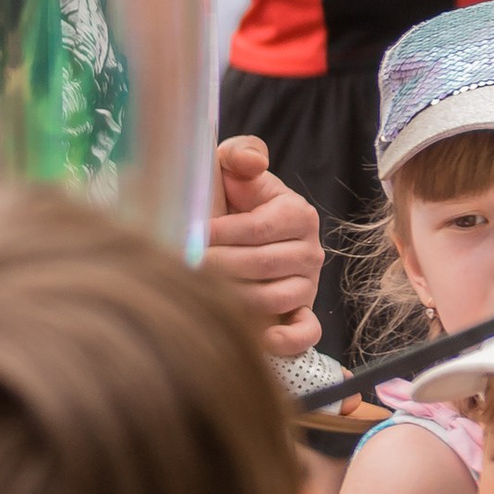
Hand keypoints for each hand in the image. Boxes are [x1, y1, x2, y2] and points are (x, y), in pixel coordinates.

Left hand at [207, 133, 323, 357]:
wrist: (233, 235)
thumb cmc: (229, 200)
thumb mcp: (231, 168)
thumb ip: (241, 154)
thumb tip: (252, 165)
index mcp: (296, 212)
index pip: (256, 229)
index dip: (218, 234)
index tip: (189, 236)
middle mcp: (309, 249)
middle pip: (261, 264)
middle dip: (218, 266)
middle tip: (185, 267)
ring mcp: (308, 284)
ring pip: (275, 298)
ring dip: (235, 299)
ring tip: (203, 292)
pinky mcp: (303, 313)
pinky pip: (305, 332)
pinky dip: (287, 339)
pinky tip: (262, 338)